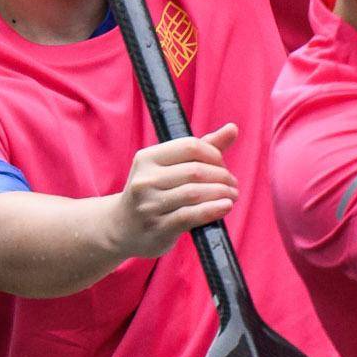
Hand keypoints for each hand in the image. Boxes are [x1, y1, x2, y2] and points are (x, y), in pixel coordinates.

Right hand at [108, 126, 239, 256]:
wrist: (123, 227)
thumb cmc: (155, 192)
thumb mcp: (170, 167)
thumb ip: (203, 148)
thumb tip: (233, 128)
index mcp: (147, 158)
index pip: (190, 146)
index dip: (214, 155)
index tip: (222, 166)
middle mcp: (145, 179)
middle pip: (195, 171)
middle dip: (222, 176)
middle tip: (232, 185)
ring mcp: (149, 205)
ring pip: (195, 193)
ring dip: (222, 193)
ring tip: (231, 196)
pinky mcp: (158, 227)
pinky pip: (191, 216)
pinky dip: (213, 210)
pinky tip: (226, 207)